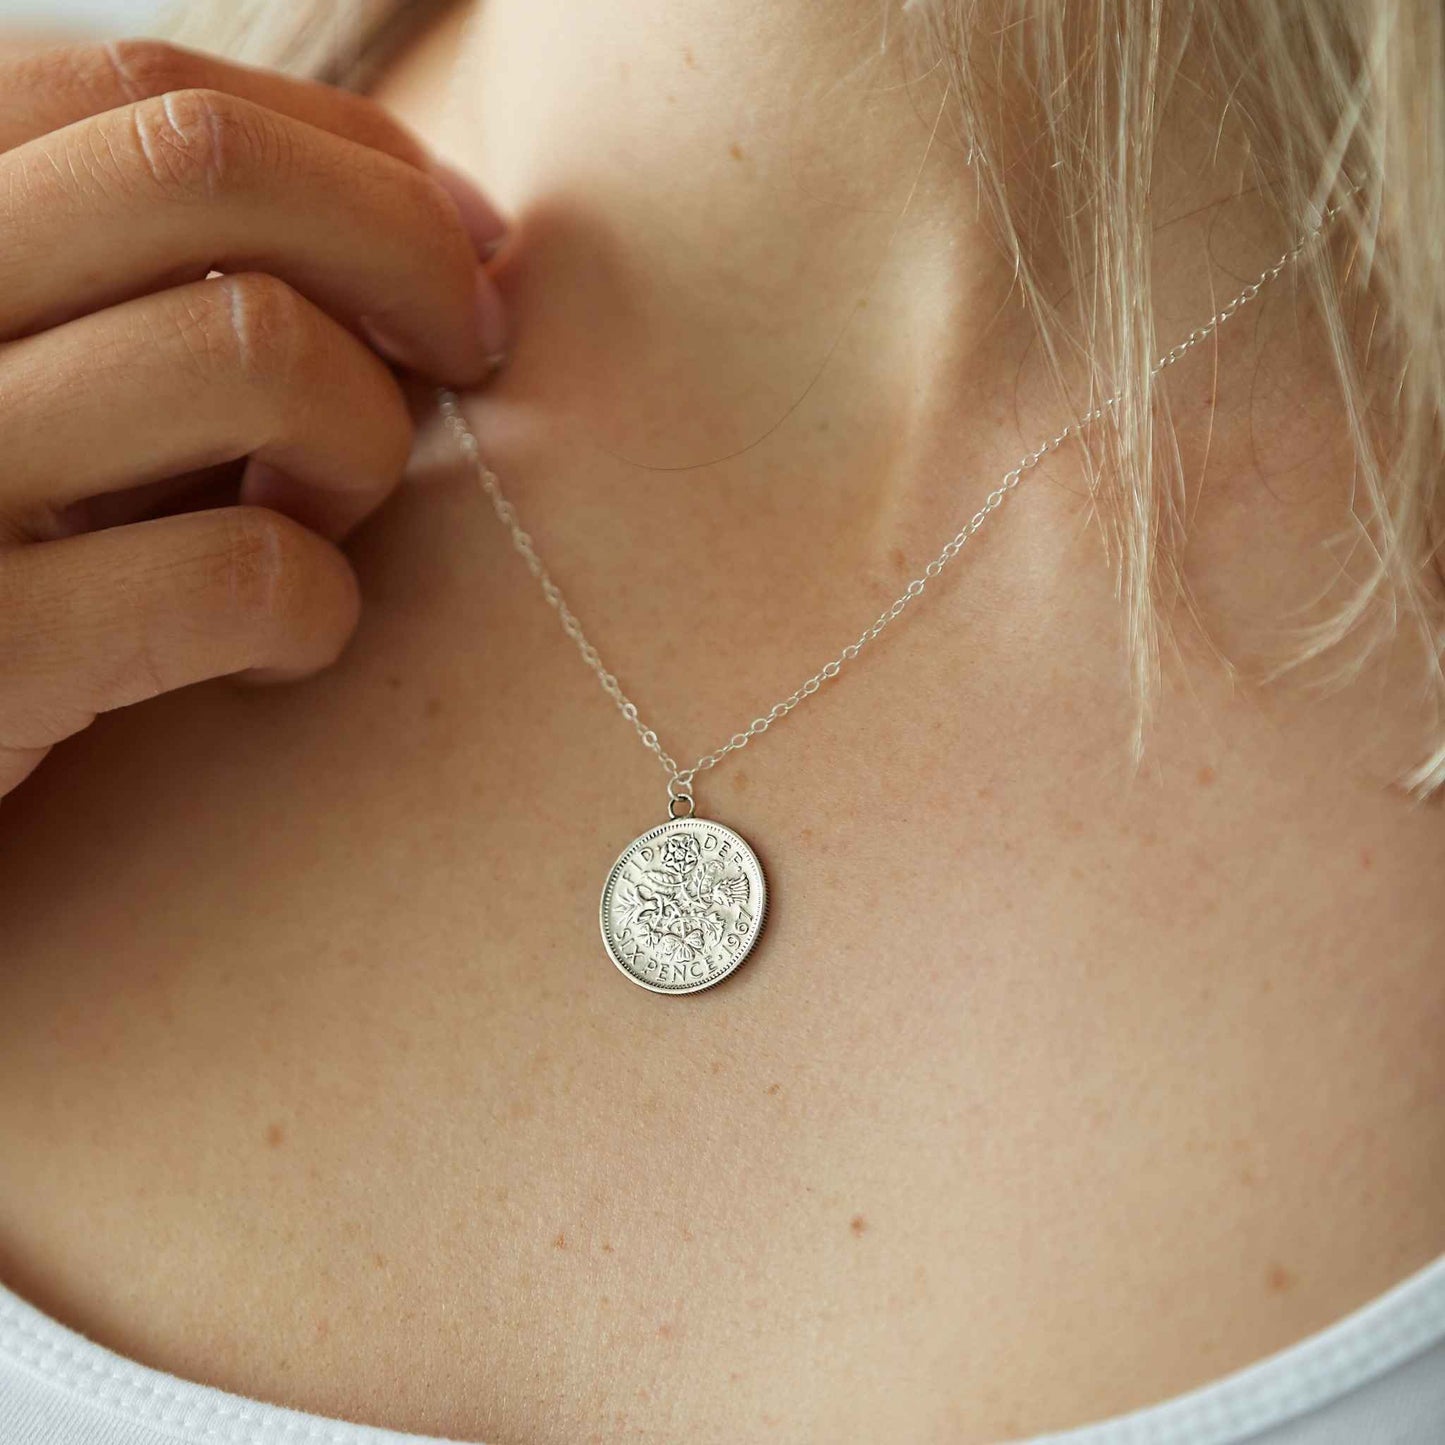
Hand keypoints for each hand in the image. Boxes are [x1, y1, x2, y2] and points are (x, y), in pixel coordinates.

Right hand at [0, 39, 506, 798]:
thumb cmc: (20, 557)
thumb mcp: (67, 389)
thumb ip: (177, 294)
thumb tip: (451, 227)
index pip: (150, 96)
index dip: (353, 158)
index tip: (465, 239)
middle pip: (203, 167)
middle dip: (404, 250)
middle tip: (476, 348)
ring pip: (249, 350)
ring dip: (363, 438)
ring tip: (332, 513)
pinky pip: (242, 572)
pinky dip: (322, 607)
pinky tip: (292, 640)